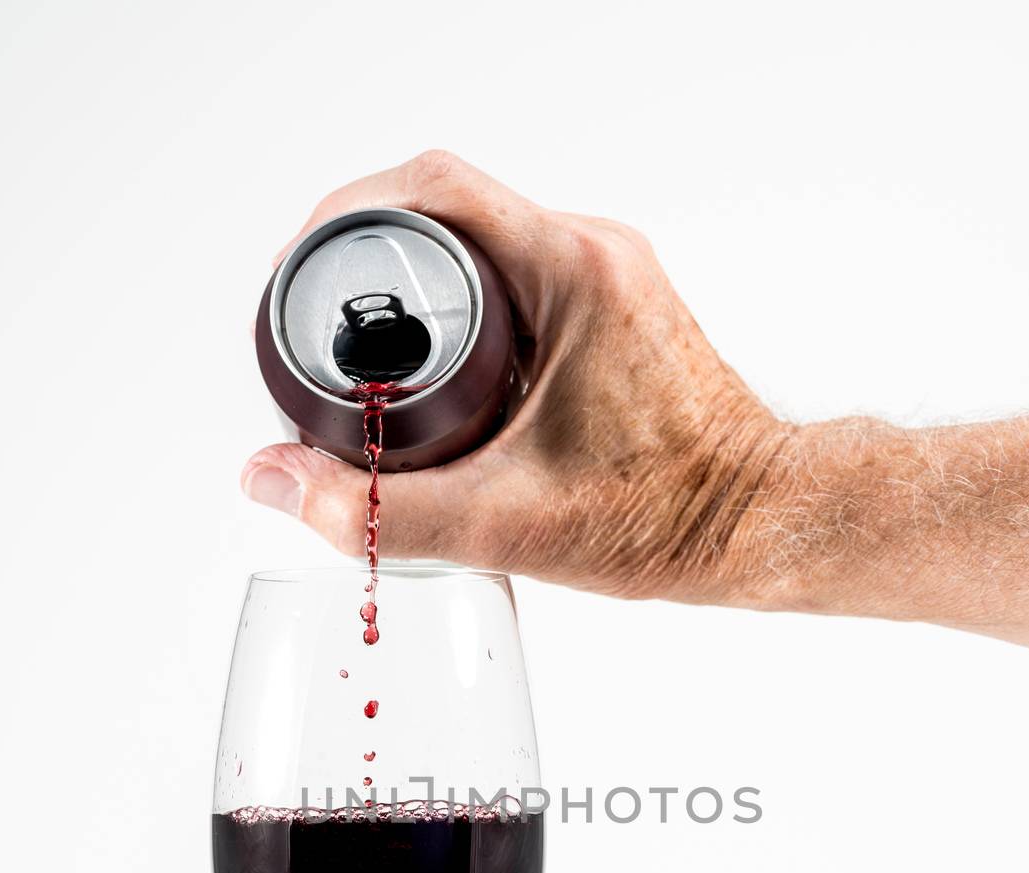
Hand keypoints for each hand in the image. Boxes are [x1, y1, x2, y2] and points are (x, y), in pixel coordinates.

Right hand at [242, 151, 789, 602]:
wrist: (756, 528)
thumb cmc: (667, 519)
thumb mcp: (504, 521)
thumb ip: (376, 508)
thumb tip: (273, 480)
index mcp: (574, 272)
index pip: (432, 189)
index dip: (345, 215)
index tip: (302, 270)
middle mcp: (596, 255)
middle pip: (448, 212)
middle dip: (370, 259)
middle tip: (322, 326)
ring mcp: (610, 279)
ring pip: (483, 247)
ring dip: (419, 289)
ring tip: (367, 354)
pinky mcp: (615, 311)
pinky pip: (518, 281)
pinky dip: (465, 314)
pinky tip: (438, 378)